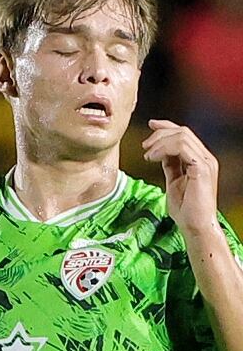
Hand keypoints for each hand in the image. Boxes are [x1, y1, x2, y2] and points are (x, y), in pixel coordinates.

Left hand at [146, 120, 222, 236]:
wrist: (195, 225)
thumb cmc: (186, 209)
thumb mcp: (174, 181)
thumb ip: (171, 165)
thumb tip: (160, 153)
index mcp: (200, 160)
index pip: (185, 135)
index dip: (167, 127)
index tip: (151, 125)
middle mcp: (205, 159)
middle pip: (183, 132)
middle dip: (160, 134)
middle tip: (144, 145)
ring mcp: (205, 163)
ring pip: (181, 136)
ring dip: (159, 141)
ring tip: (148, 154)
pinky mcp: (201, 169)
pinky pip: (181, 147)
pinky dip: (163, 149)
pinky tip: (152, 157)